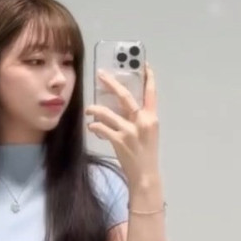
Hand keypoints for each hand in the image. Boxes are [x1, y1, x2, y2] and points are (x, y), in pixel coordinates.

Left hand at [84, 62, 160, 187]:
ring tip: (89, 110)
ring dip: (94, 109)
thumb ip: (138, 118)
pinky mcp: (118, 140)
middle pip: (125, 96)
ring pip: (107, 112)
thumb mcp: (148, 133)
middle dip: (111, 83)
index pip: (151, 93)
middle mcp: (142, 121)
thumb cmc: (146, 153)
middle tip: (100, 74)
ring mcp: (129, 131)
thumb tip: (122, 106)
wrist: (145, 175)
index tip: (144, 65)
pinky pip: (101, 128)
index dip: (149, 78)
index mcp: (151, 118)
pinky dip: (94, 126)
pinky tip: (91, 127)